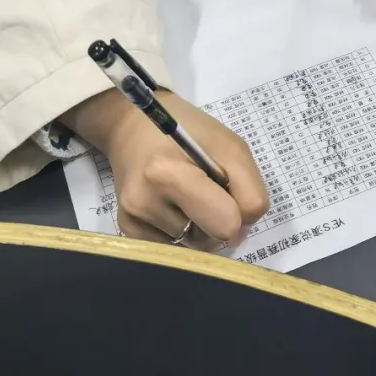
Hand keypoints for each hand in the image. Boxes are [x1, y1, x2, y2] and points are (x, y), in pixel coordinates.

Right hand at [64, 89, 268, 250]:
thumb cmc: (188, 131)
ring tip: (186, 193)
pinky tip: (171, 204)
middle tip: (208, 190)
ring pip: (193, 246)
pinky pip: (175, 249)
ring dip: (199, 226)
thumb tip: (239, 235)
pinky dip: (181, 231)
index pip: (228, 223)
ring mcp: (132, 220)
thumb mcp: (230, 146)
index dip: (239, 209)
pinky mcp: (127, 231)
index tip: (228, 189)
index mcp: (168, 174)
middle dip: (218, 221)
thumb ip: (249, 190)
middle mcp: (144, 202)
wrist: (133, 127)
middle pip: (210, 241)